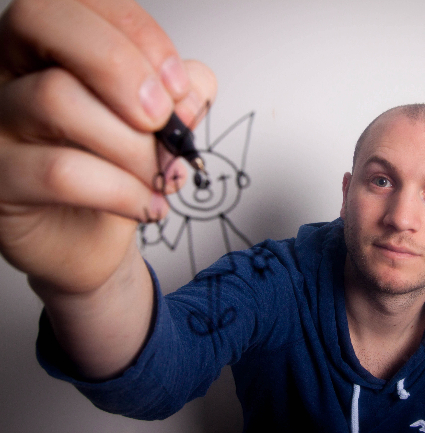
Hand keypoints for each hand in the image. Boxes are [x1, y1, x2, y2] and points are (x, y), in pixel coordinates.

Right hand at [0, 0, 216, 293]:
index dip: (139, 35)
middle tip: (159, 119)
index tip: (177, 87)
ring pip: (57, 99)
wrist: (93, 238)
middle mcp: (12, 71)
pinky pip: (61, 172)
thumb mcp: (162, 124)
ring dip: (132, 147)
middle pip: (44, 23)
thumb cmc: (119, 170)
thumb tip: (188, 87)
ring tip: (159, 177)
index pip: (81, 1)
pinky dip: (123, 191)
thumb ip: (182, 92)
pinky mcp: (0, 177)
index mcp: (53, 46)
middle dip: (120, 67)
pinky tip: (147, 205)